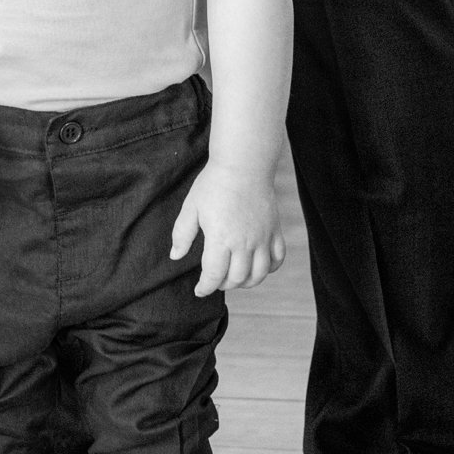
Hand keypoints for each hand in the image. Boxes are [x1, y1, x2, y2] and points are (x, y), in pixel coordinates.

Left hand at [169, 162, 285, 296]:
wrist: (243, 163)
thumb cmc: (214, 183)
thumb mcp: (191, 207)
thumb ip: (182, 234)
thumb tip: (176, 256)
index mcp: (220, 239)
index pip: (214, 276)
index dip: (205, 287)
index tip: (199, 290)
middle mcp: (244, 243)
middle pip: (236, 279)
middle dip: (223, 285)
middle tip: (215, 280)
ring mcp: (262, 238)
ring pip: (259, 275)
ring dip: (246, 282)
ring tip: (235, 278)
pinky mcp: (274, 230)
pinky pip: (277, 259)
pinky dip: (269, 269)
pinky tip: (258, 266)